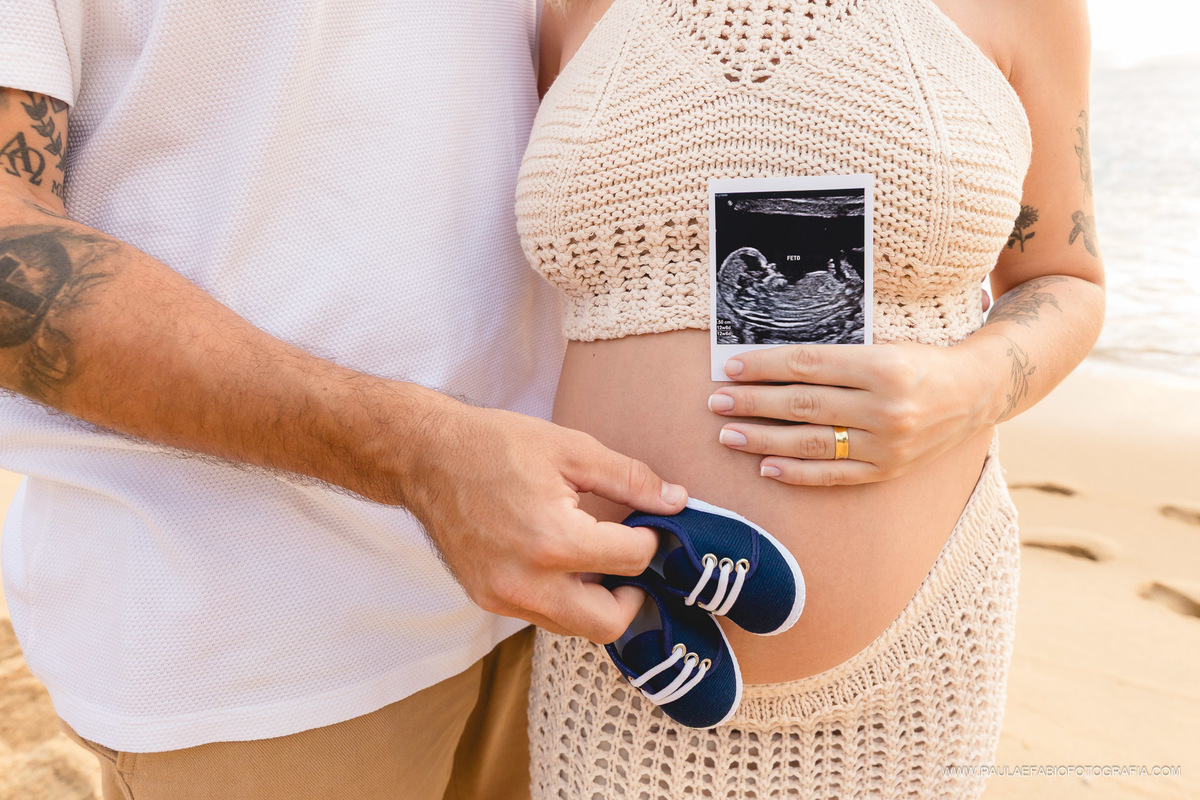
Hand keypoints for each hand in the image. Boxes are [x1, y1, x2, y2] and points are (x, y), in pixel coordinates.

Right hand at [399, 400, 686, 642]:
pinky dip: (563, 598)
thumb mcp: (572, 449)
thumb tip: (675, 500)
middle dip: (633, 594)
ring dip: (596, 601)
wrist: (425, 457)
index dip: (650, 539)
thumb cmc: (495, 445)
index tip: (647, 524)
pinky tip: (562, 562)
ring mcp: (503, 597)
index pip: (632, 561)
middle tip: (633, 561)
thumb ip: (630, 478)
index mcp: (553, 541)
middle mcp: (527, 582)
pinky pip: (541, 615)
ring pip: (573, 626)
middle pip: (608, 623)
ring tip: (597, 558)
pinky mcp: (487, 599)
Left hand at [707, 342, 994, 484]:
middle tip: (716, 402)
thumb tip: (771, 366)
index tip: (731, 368)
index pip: (808, 365)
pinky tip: (765, 467)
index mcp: (882, 366)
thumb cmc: (919, 362)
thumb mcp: (882, 346)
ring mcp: (886, 443)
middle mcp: (885, 407)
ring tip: (728, 435)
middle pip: (802, 405)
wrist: (976, 392)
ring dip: (763, 440)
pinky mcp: (887, 470)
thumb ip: (833, 358)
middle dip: (753, 404)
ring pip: (811, 443)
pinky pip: (833, 475)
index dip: (765, 367)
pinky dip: (796, 472)